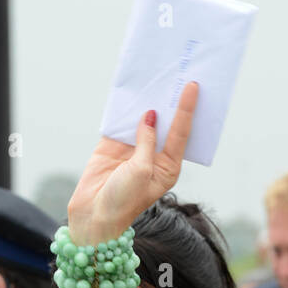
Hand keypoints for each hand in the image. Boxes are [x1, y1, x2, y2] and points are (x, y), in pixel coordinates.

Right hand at [67, 81, 198, 245]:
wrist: (94, 214)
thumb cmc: (124, 199)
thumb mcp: (141, 170)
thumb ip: (147, 141)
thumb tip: (150, 114)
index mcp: (168, 166)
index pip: (180, 132)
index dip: (186, 109)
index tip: (193, 86)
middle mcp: (153, 154)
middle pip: (165, 122)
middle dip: (170, 101)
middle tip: (180, 73)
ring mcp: (133, 148)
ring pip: (142, 118)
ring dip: (148, 99)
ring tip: (157, 74)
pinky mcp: (113, 144)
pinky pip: (120, 120)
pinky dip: (124, 106)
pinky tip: (132, 88)